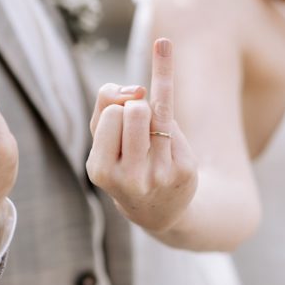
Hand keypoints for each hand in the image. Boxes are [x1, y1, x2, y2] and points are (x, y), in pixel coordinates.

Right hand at [86, 38, 196, 233]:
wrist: (158, 209)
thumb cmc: (123, 162)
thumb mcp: (102, 138)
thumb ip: (105, 103)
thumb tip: (138, 88)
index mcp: (100, 171)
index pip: (112, 113)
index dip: (116, 108)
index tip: (116, 122)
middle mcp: (129, 178)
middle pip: (136, 109)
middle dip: (136, 107)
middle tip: (137, 128)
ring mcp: (160, 175)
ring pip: (158, 109)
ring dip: (152, 104)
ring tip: (148, 122)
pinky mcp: (184, 170)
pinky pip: (175, 121)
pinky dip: (166, 117)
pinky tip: (165, 76)